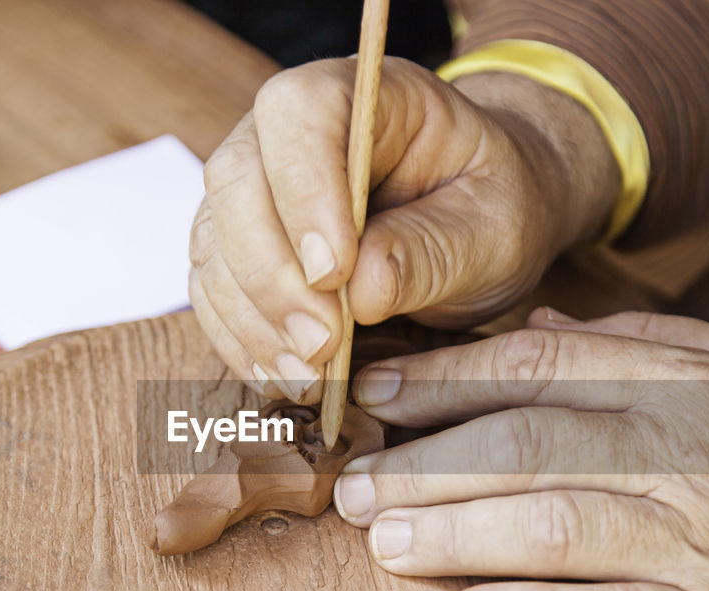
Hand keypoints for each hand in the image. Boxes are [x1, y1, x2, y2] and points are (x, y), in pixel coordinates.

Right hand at [189, 57, 618, 402]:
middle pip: (236, 181)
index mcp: (363, 94)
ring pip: (214, 243)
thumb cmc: (492, 207)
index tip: (336, 274)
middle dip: (272, 274)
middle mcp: (288, 131)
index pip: (299, 113)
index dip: (303, 191)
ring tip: (307, 377)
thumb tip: (363, 291)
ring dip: (252, 320)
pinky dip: (242, 341)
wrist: (480, 222)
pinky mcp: (239, 248)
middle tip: (322, 345)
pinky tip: (283, 377)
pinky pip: (214, 291)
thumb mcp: (494, 228)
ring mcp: (254, 188)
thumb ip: (434, 250)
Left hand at [333, 309, 708, 590]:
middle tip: (352, 483)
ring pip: (551, 529)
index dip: (445, 378)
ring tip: (381, 542)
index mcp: (686, 384)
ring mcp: (699, 544)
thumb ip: (646, 340)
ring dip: (452, 536)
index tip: (378, 397)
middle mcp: (686, 456)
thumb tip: (532, 318)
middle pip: (526, 446)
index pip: (541, 365)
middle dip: (422, 464)